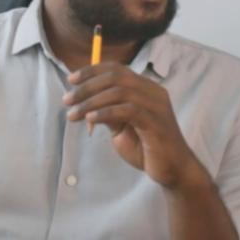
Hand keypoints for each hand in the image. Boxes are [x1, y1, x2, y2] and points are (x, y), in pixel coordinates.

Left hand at [63, 64, 203, 188]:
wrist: (173, 170)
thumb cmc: (147, 148)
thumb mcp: (121, 127)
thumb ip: (108, 112)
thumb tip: (84, 102)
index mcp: (146, 89)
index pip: (117, 69)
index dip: (92, 71)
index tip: (71, 80)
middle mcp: (153, 92)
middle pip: (116, 77)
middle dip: (87, 86)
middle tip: (67, 100)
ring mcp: (156, 106)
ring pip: (120, 92)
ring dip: (91, 101)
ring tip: (72, 114)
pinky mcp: (156, 123)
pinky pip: (128, 110)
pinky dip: (105, 113)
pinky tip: (90, 119)